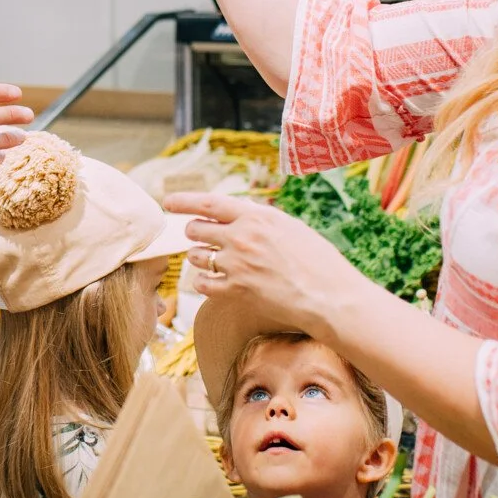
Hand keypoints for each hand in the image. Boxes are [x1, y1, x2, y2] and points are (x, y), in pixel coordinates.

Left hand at [168, 191, 367, 334]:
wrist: (330, 296)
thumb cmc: (317, 260)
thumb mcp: (290, 226)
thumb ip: (260, 218)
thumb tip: (236, 212)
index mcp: (257, 216)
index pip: (209, 203)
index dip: (184, 200)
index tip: (167, 201)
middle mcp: (242, 238)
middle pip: (196, 229)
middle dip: (193, 232)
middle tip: (199, 236)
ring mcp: (237, 265)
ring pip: (195, 256)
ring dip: (198, 257)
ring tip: (211, 259)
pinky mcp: (236, 291)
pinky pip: (202, 283)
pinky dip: (203, 281)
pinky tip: (212, 281)